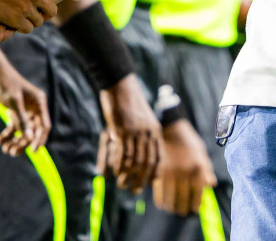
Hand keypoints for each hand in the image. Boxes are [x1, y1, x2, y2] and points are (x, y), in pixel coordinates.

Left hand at [0, 46, 51, 153]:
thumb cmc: (5, 82)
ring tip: (4, 148)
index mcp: (39, 102)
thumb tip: (30, 137)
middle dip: (23, 143)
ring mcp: (24, 110)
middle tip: (11, 152)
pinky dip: (6, 135)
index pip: (44, 125)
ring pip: (22, 131)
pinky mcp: (14, 111)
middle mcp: (34, 107)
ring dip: (14, 141)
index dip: (39, 139)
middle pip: (32, 131)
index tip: (32, 151)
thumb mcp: (14, 100)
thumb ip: (22, 119)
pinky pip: (12, 127)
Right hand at [100, 74, 161, 192]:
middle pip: (148, 162)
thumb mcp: (142, 117)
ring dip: (129, 175)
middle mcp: (148, 133)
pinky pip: (123, 153)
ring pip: (135, 161)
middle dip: (142, 179)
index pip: (159, 157)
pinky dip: (120, 166)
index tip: (150, 182)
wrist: (120, 84)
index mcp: (155, 130)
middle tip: (135, 190)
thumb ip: (144, 132)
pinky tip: (115, 172)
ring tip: (122, 183)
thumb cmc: (129, 100)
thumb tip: (141, 146)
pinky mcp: (122, 130)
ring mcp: (136, 132)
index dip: (156, 172)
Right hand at [153, 118, 216, 216]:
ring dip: (171, 207)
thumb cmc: (188, 141)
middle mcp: (185, 172)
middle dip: (183, 209)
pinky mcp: (158, 171)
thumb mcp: (201, 152)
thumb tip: (211, 184)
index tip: (194, 210)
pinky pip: (158, 191)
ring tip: (172, 210)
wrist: (170, 127)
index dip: (195, 204)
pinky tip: (162, 204)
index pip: (197, 193)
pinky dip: (160, 200)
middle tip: (182, 213)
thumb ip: (206, 169)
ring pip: (170, 198)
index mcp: (197, 168)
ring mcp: (171, 172)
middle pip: (183, 198)